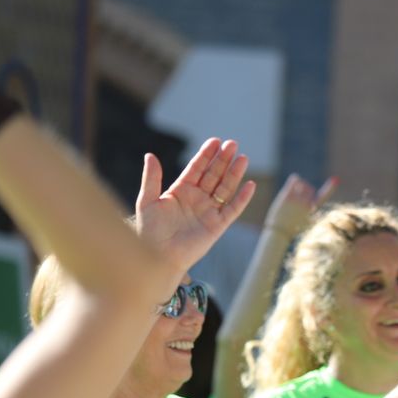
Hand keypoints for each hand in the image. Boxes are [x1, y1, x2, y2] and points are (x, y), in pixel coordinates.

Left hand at [134, 138, 256, 280]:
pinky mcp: (218, 225)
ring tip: (243, 158)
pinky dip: (242, 198)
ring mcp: (209, 211)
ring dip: (234, 173)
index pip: (196, 168)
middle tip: (232, 144)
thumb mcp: (148, 200)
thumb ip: (151, 178)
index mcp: (181, 191)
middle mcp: (197, 199)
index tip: (215, 141)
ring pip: (225, 188)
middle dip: (223, 159)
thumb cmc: (150, 230)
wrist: (158, 255)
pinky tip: (250, 185)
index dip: (206, 155)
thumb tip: (150, 155)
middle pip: (214, 175)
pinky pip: (233, 209)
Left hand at [263, 172, 336, 238]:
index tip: (335, 179)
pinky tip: (292, 183)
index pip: (324, 196)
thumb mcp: (305, 220)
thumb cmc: (292, 228)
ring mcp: (298, 199)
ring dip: (299, 185)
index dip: (330, 188)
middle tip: (297, 196)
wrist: (280, 232)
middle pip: (310, 188)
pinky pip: (294, 180)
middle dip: (305, 189)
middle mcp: (308, 204)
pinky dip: (295, 179)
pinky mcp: (288, 196)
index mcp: (314, 210)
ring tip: (293, 193)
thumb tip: (311, 198)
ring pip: (302, 183)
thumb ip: (309, 208)